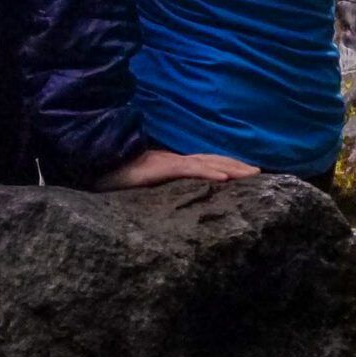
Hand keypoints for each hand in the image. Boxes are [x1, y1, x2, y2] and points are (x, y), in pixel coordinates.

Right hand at [94, 147, 258, 189]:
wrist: (96, 168)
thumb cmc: (116, 177)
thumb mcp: (143, 184)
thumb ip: (159, 186)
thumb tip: (175, 196)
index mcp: (172, 164)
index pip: (205, 163)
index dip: (226, 165)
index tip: (246, 172)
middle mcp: (174, 160)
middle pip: (212, 160)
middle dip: (237, 165)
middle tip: (260, 172)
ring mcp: (169, 162)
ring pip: (207, 163)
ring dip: (231, 167)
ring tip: (251, 173)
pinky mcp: (161, 167)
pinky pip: (189, 169)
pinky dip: (209, 171)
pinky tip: (224, 177)